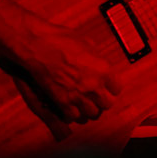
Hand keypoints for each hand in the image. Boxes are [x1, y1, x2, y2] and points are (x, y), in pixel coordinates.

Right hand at [0, 0, 121, 124]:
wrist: (39, 46)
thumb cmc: (61, 40)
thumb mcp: (87, 43)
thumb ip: (97, 58)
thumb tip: (100, 64)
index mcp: (104, 69)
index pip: (117, 89)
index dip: (111, 88)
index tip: (107, 87)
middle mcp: (94, 85)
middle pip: (107, 104)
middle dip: (102, 100)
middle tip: (96, 97)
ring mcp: (78, 95)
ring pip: (93, 114)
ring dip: (89, 109)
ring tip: (85, 103)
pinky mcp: (63, 102)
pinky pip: (75, 117)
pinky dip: (74, 114)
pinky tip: (71, 106)